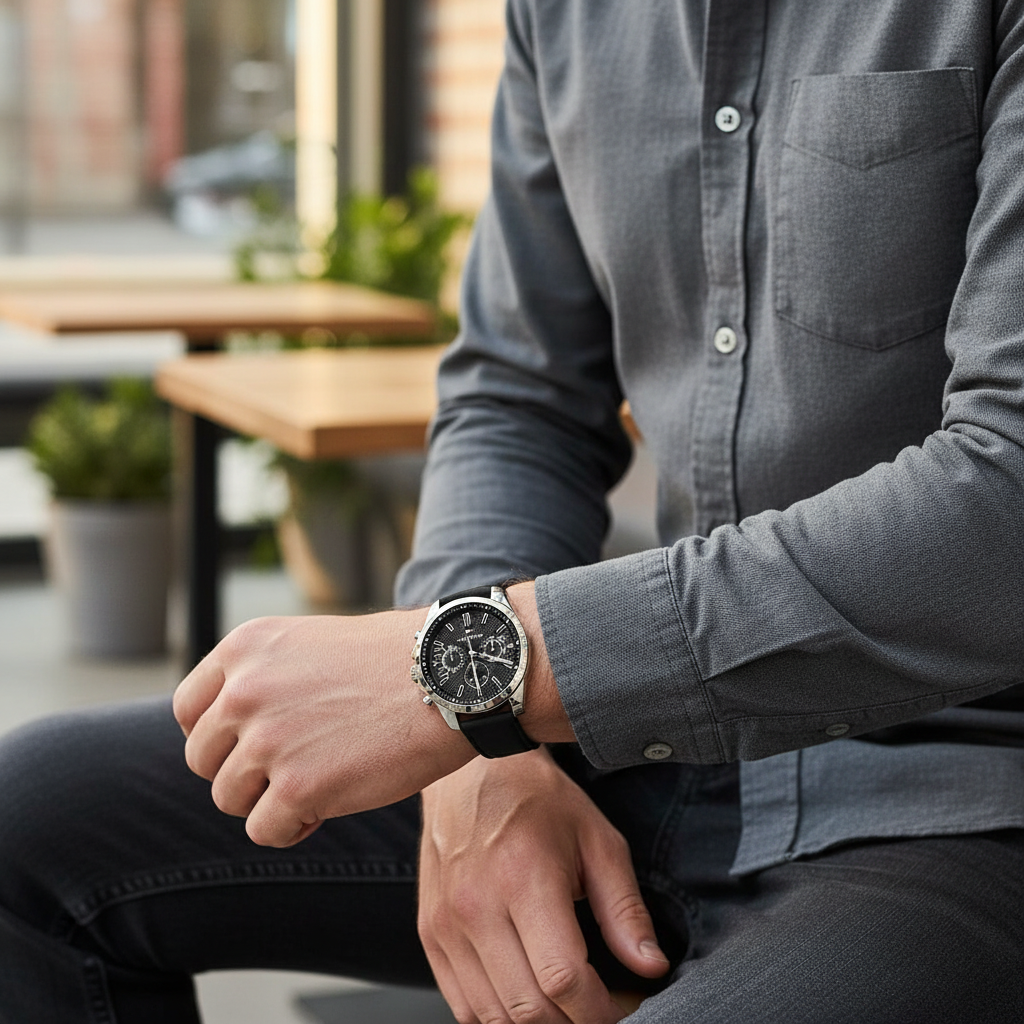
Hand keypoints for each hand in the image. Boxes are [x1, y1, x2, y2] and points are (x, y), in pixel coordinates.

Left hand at [173, 609, 473, 846]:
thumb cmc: (396, 661)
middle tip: (293, 767)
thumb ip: (265, 679)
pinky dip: (294, 827)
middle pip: (204, 759)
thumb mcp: (312, 646)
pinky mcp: (296, 787)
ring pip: (230, 799)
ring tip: (320, 782)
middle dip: (243, 771)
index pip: (188, 709)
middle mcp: (244, 691)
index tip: (248, 746)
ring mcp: (267, 740)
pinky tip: (330, 804)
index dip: (216, 737)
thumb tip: (236, 735)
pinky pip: (265, 830)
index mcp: (246, 648)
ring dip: (269, 799)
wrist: (452, 675)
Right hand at [419, 747, 669, 1023]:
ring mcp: (446, 923)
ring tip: (567, 1004)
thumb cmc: (535, 798)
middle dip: (574, 1021)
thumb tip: (650, 966)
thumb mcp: (597, 840)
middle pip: (528, 1008)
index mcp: (523, 878)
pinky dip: (498, 1016)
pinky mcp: (429, 932)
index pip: (563, 978)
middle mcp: (476, 905)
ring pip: (492, 1016)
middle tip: (601, 1008)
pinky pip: (462, 1005)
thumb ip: (624, 909)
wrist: (469, 770)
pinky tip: (527, 997)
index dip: (601, 1010)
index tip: (625, 1007)